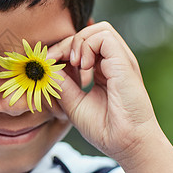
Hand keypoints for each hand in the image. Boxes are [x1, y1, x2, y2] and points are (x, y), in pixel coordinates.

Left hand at [49, 21, 158, 160]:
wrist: (125, 143)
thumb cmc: (103, 128)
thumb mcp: (73, 102)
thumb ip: (62, 83)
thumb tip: (48, 66)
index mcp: (101, 71)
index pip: (81, 46)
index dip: (61, 50)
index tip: (47, 64)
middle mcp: (112, 62)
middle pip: (88, 33)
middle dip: (65, 44)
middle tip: (53, 61)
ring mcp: (120, 61)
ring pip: (98, 29)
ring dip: (78, 43)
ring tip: (74, 66)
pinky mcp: (124, 62)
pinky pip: (104, 36)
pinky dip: (88, 47)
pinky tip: (83, 68)